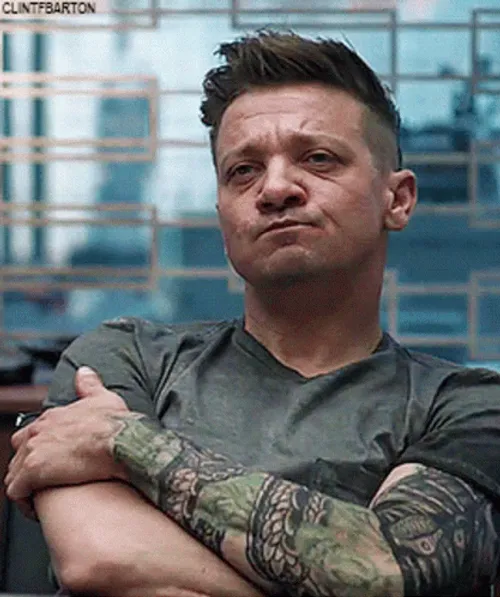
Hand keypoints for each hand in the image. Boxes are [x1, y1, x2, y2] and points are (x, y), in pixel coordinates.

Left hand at [5, 366, 132, 510]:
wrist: (120, 443)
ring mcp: (33, 451)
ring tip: (44, 496)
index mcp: (54, 416)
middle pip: (19, 449)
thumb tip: (83, 372)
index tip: (56, 458)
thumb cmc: (116, 425)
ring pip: (14, 472)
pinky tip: (40, 508)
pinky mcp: (32, 473)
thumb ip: (90, 386)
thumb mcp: (105, 399)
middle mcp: (39, 431)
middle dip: (28, 463)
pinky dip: (24, 501)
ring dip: (26, 485)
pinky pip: (16, 492)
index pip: (34, 432)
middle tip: (48, 477)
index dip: (43, 447)